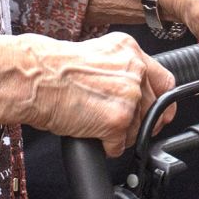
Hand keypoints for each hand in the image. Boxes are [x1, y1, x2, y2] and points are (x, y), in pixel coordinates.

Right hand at [20, 32, 176, 156]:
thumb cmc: (51, 68)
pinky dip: (105, 146)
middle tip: (117, 124)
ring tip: (93, 122)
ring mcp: (129, 96)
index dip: (160, 102)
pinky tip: (89, 131)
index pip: (164, 81)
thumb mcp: (95, 56)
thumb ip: (120, 70)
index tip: (157, 112)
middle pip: (153, 109)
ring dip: (118, 135)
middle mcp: (134, 71)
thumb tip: (132, 91)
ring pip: (138, 130)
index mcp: (130, 51)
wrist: (33, 78)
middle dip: (137, 122)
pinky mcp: (118, 121)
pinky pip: (120, 146)